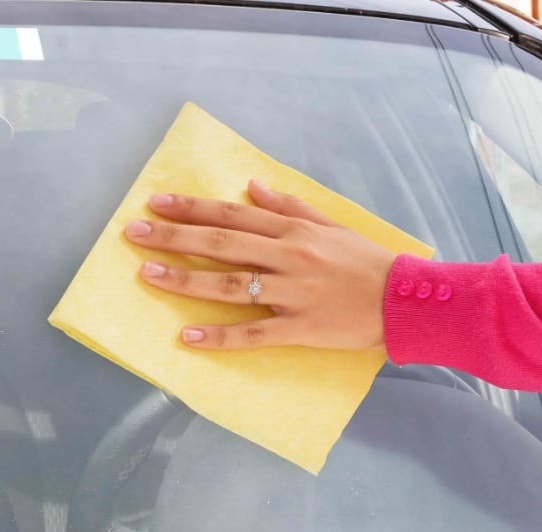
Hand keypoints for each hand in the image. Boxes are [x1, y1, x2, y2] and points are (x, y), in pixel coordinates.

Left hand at [123, 179, 397, 349]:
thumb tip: (251, 185)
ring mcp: (293, 293)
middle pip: (221, 243)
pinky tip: (188, 336)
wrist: (408, 299)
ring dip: (186, 279)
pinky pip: (254, 334)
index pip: (231, 214)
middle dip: (174, 236)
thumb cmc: (367, 261)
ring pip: (231, 285)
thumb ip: (289, 206)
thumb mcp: (331, 224)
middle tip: (133, 233)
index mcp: (293, 231)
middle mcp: (288, 256)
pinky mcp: (301, 328)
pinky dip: (220, 336)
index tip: (155, 203)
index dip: (191, 207)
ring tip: (148, 275)